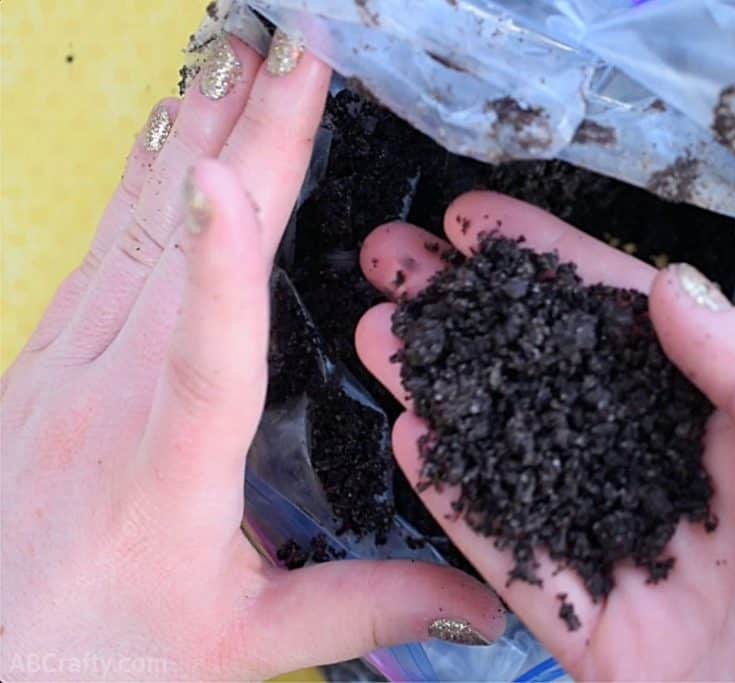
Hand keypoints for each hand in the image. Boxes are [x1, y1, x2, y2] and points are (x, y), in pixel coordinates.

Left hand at [1, 35, 501, 681]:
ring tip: (238, 53)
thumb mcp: (239, 642)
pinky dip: (151, 180)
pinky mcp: (51, 357)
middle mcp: (114, 392)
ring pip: (140, 224)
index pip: (208, 348)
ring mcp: (72, 363)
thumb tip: (476, 603)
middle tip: (292, 46)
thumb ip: (363, 609)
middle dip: (246, 134)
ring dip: (196, 131)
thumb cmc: (97, 650)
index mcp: (173, 463)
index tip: (239, 168)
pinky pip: (110, 245)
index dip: (222, 258)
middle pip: (183, 244)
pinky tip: (176, 138)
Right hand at [356, 192, 734, 679]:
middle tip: (395, 260)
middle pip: (557, 381)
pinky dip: (461, 503)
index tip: (480, 223)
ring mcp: (632, 555)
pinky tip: (412, 439)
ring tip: (377, 331)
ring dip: (448, 393)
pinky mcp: (601, 635)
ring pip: (521, 460)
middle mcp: (678, 479)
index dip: (556, 267)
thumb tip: (668, 287)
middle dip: (475, 317)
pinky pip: (519, 561)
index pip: (634, 325)